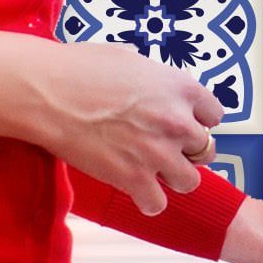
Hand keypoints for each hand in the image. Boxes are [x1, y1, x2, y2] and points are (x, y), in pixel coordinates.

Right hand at [21, 40, 221, 217]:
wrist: (48, 93)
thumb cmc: (81, 69)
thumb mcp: (128, 58)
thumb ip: (151, 74)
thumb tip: (148, 78)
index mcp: (182, 88)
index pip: (214, 115)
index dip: (198, 121)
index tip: (183, 124)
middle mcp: (179, 122)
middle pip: (205, 150)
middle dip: (185, 151)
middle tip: (163, 149)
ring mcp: (159, 153)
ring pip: (189, 181)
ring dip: (172, 178)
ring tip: (152, 172)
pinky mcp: (134, 179)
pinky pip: (157, 204)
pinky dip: (147, 201)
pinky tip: (135, 190)